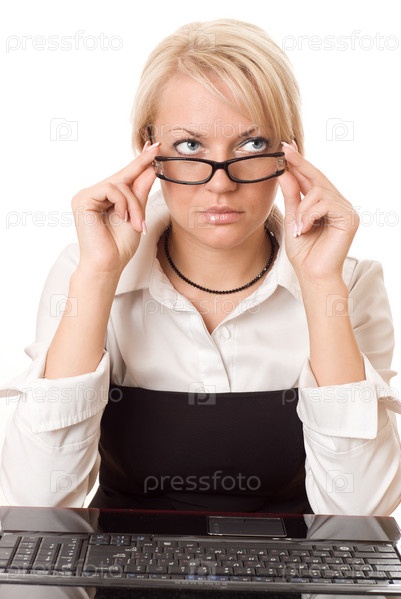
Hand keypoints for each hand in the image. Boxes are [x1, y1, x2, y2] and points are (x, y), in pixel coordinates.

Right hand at [71, 142, 159, 274]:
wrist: (108, 265)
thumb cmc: (120, 246)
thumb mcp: (137, 215)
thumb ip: (141, 191)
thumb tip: (151, 168)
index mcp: (105, 198)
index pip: (125, 176)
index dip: (140, 162)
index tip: (155, 146)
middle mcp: (94, 194)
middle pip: (123, 178)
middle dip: (140, 191)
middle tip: (158, 158)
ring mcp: (86, 196)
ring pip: (120, 184)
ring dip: (134, 204)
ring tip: (136, 223)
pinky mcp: (82, 199)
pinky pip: (111, 189)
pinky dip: (123, 203)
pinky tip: (123, 217)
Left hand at [279, 142, 358, 285]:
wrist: (312, 275)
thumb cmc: (303, 252)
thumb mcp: (293, 218)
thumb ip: (292, 196)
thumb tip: (284, 171)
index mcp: (326, 204)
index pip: (312, 179)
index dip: (299, 163)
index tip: (286, 147)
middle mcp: (339, 204)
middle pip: (318, 178)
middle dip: (300, 165)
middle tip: (285, 151)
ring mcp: (346, 210)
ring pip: (319, 192)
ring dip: (302, 209)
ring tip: (298, 228)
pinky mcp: (349, 218)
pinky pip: (325, 204)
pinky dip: (309, 215)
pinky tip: (304, 230)